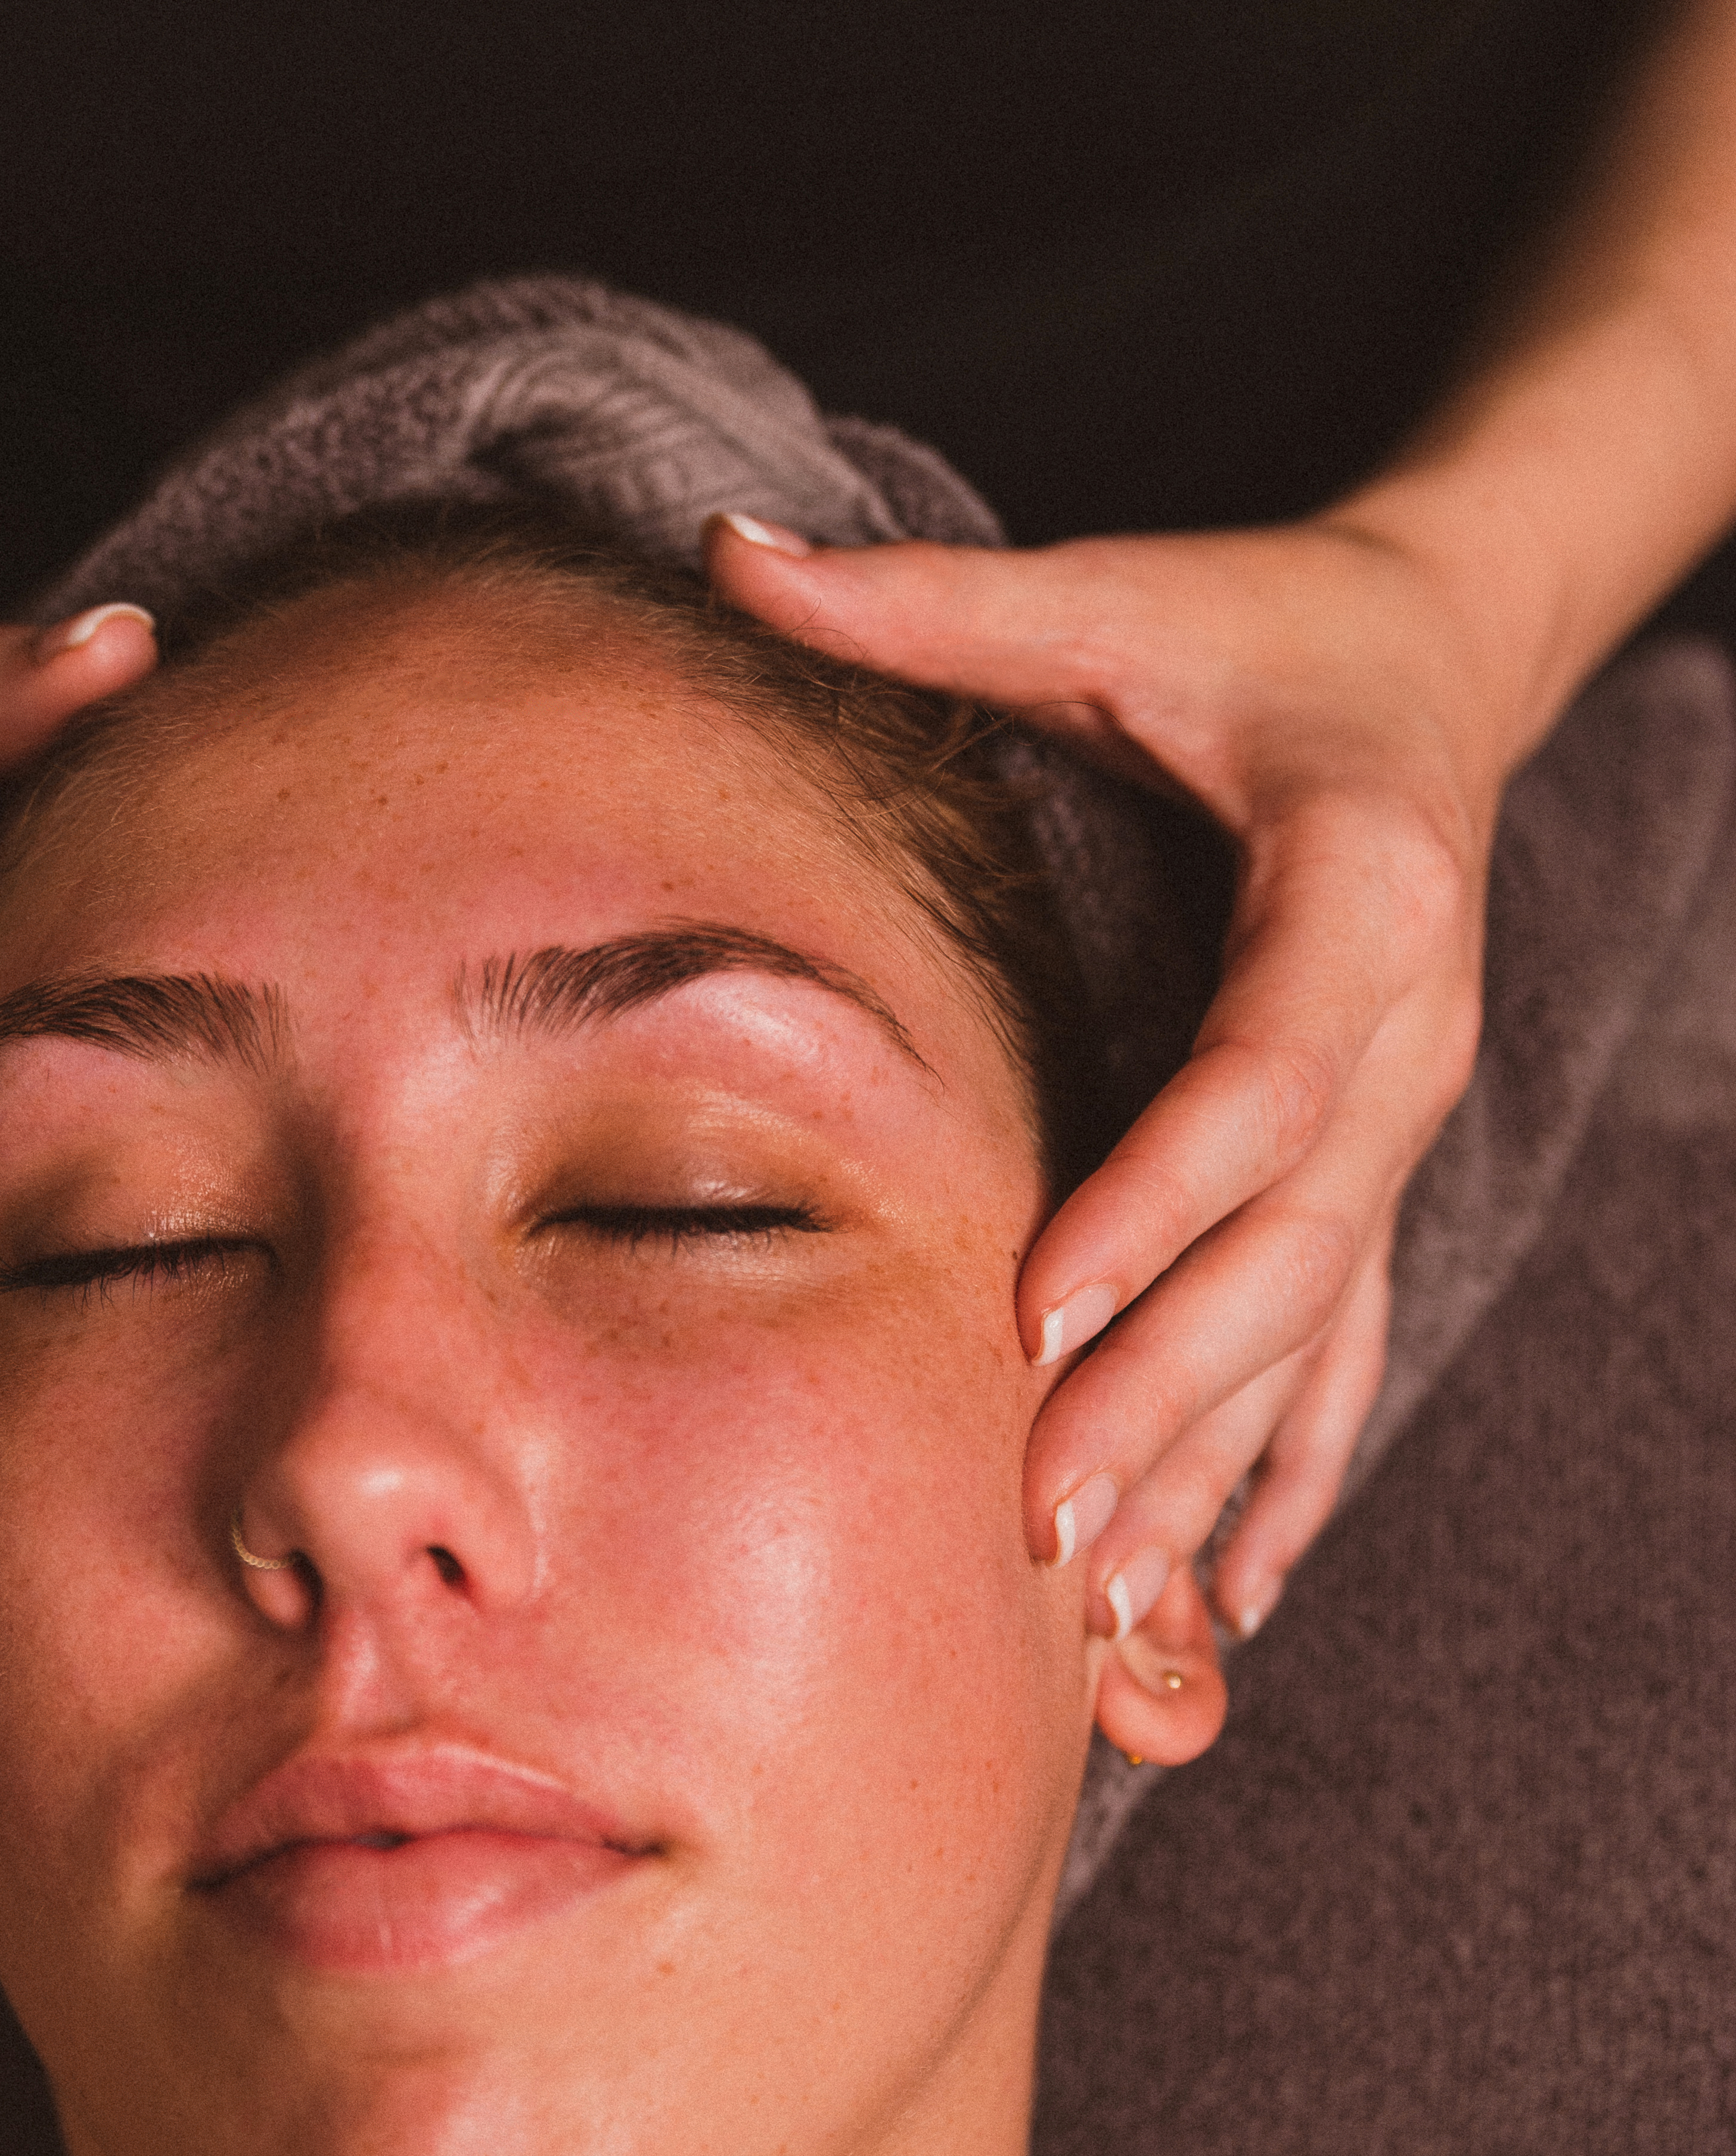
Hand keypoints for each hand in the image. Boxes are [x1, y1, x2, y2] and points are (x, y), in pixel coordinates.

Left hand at [708, 512, 1497, 1636]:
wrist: (1435, 657)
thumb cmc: (1255, 631)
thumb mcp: (1110, 600)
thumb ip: (925, 599)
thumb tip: (719, 551)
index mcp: (1361, 896)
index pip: (1260, 1080)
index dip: (1158, 1202)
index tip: (1037, 1311)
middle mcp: (1409, 1037)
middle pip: (1291, 1251)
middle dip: (1166, 1397)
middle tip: (1038, 1523)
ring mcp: (1408, 1122)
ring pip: (1315, 1331)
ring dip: (1213, 1471)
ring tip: (1102, 1604)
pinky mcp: (1380, 1170)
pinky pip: (1348, 1350)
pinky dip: (1296, 1473)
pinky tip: (1247, 1593)